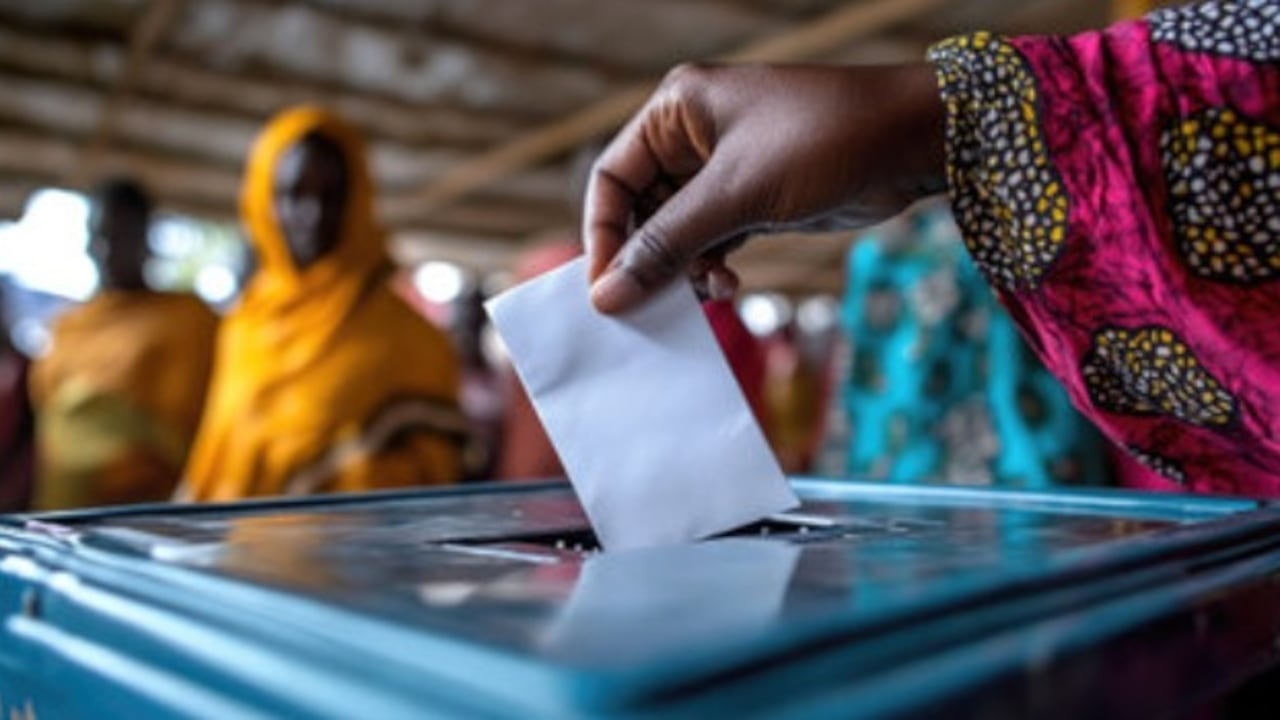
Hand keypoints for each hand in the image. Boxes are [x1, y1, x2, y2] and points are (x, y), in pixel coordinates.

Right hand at [583, 62, 946, 313]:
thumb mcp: (739, 194)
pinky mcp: (756, 199)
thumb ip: (669, 244)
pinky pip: (713, 241)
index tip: (606, 289)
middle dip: (646, 259)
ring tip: (706, 292)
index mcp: (677, 111)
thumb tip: (608, 294)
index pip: (612, 178)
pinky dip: (712, 267)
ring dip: (683, 269)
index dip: (603, 235)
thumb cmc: (826, 142)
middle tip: (648, 307)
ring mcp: (726, 170)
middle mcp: (694, 136)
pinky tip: (728, 285)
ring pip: (677, 232)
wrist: (914, 141)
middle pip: (641, 210)